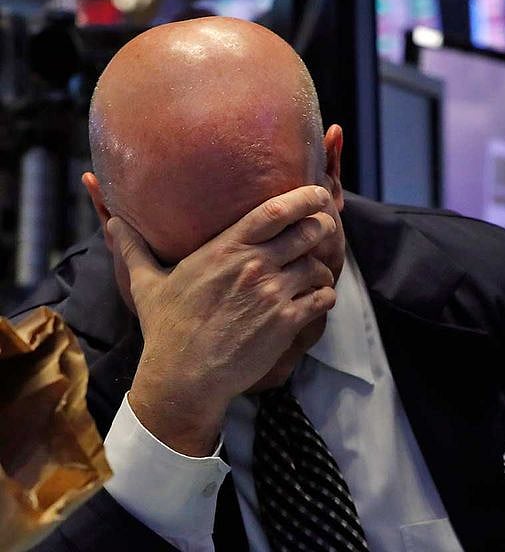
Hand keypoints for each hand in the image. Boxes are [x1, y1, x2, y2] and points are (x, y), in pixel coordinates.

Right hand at [107, 185, 337, 454]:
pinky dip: (325, 297)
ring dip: (322, 269)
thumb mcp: (146, 284)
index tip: (318, 193)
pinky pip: (322, 299)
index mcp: (225, 249)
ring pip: (318, 267)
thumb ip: (134, 249)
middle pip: (307, 232)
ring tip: (316, 276)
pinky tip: (316, 300)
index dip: (304, 198)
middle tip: (324, 230)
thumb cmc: (166, 330)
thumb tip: (113, 224)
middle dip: (322, 228)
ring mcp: (272, 294)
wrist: (183, 378)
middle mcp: (254, 266)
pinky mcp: (285, 323)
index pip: (275, 211)